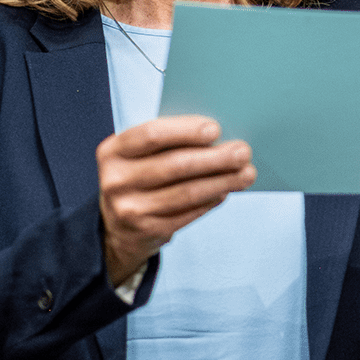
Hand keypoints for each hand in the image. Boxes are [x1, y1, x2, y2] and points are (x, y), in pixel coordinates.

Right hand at [97, 115, 255, 284]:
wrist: (118, 226)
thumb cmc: (139, 177)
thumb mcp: (140, 155)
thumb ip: (170, 143)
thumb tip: (220, 137)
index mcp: (113, 151)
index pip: (151, 135)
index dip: (186, 131)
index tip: (215, 129)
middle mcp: (116, 180)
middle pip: (175, 165)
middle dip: (215, 158)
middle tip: (243, 152)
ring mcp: (129, 208)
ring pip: (187, 192)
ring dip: (222, 181)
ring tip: (246, 174)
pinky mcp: (147, 230)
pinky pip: (188, 213)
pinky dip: (212, 201)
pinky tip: (226, 191)